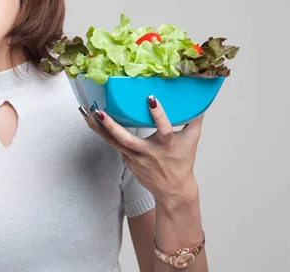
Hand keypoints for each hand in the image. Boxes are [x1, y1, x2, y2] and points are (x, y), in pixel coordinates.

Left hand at [82, 95, 202, 204]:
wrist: (173, 190)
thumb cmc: (182, 162)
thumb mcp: (191, 140)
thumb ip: (195, 119)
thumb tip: (200, 99)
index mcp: (166, 145)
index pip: (164, 129)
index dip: (158, 115)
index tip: (151, 99)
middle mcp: (149, 152)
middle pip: (127, 140)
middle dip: (112, 126)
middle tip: (100, 112)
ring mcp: (135, 158)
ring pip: (114, 143)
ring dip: (100, 130)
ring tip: (88, 116)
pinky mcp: (128, 161)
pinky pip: (115, 146)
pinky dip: (105, 135)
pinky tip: (95, 123)